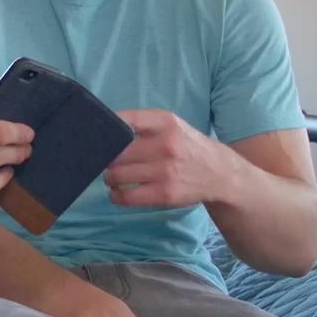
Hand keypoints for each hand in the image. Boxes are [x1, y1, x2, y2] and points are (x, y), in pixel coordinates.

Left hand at [104, 109, 227, 208]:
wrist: (219, 174)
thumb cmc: (187, 146)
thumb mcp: (171, 125)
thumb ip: (142, 124)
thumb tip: (104, 129)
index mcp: (165, 122)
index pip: (124, 120)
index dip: (105, 128)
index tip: (96, 136)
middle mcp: (165, 144)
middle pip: (115, 152)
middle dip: (106, 159)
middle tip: (108, 162)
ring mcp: (165, 171)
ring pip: (116, 175)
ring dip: (109, 178)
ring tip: (113, 177)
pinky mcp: (164, 194)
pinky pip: (125, 196)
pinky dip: (115, 195)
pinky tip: (118, 192)